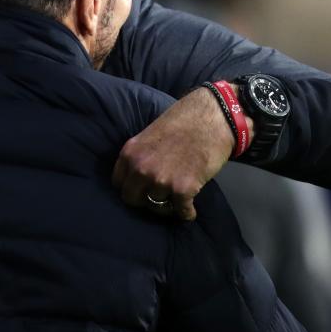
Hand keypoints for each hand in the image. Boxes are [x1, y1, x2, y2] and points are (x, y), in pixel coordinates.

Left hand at [111, 86, 251, 220]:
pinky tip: (190, 210)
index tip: (140, 189)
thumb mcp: (149, 135)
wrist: (211, 118)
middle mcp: (141, 169)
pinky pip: (181, 212)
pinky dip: (186, 213)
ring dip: (167, 206)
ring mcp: (161, 180)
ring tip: (176, 200)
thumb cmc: (182, 122)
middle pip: (132, 200)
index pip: (118, 183)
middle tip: (157, 197)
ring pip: (157, 208)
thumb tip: (137, 175)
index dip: (130, 187)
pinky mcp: (183, 189)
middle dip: (144, 200)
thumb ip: (140, 156)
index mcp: (129, 153)